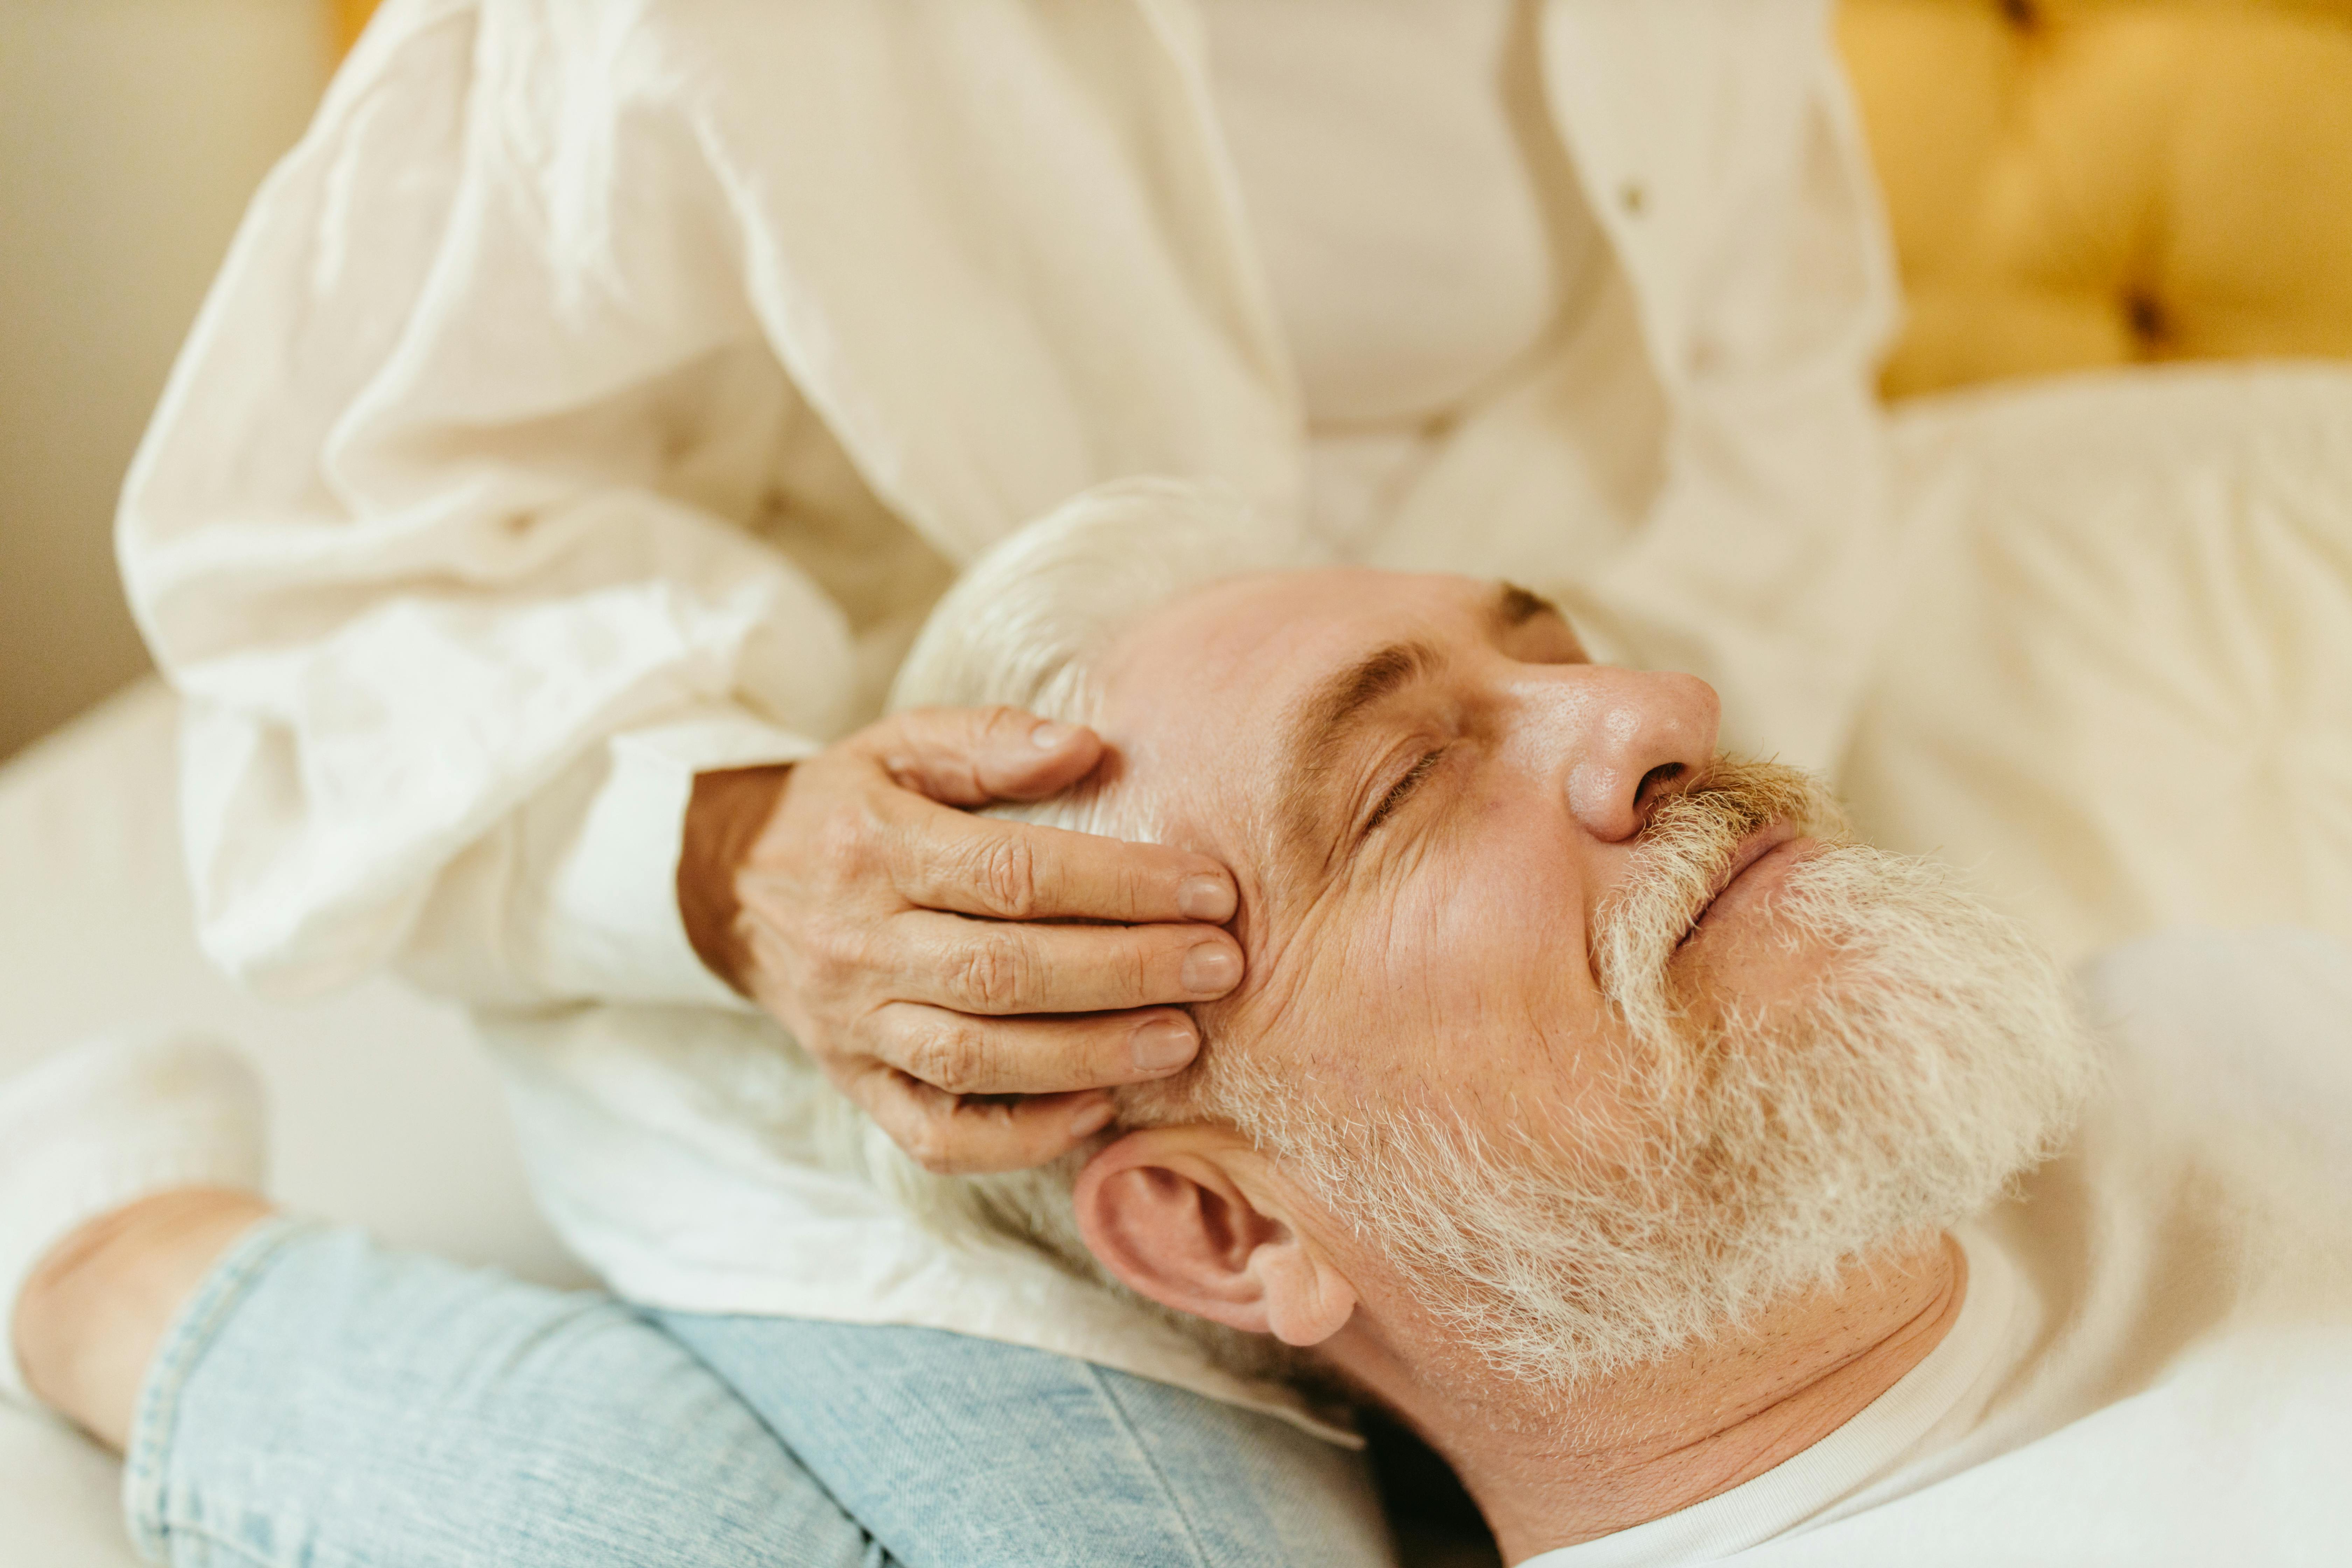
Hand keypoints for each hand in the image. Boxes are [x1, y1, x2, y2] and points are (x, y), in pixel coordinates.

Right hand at [679, 708, 1243, 1174]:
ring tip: (1181, 1039)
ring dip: (1090, 1055)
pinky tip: (1096, 1109)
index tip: (1207, 889)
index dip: (1118, 884)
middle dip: (1126, 972)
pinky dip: (1021, 1137)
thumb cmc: (843, 808)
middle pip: (1005, 971)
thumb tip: (1086, 746)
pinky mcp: (856, 1084)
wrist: (726, 883)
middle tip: (1219, 966)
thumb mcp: (898, 746)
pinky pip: (938, 1135)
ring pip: (978, 1057)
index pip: (1011, 873)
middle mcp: (860, 945)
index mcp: (875, 848)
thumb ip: (990, 738)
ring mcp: (854, 1025)